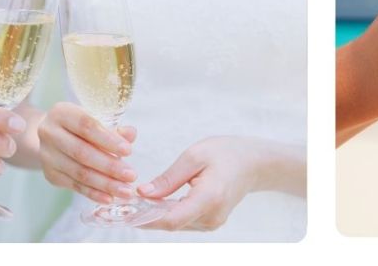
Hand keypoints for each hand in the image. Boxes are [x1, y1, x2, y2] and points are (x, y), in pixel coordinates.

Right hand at [36, 102, 137, 203]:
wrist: (56, 138)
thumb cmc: (83, 127)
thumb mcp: (98, 120)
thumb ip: (115, 128)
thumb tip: (130, 135)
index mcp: (62, 113)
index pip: (86, 126)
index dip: (108, 139)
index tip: (128, 151)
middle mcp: (49, 133)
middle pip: (82, 152)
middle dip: (109, 166)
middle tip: (131, 175)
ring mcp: (47, 155)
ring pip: (79, 172)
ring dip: (105, 184)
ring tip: (126, 190)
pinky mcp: (50, 174)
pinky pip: (75, 186)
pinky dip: (93, 193)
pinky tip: (109, 198)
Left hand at [137, 136, 300, 230]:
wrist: (255, 164)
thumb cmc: (227, 154)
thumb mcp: (195, 156)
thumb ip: (168, 178)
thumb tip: (143, 193)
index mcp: (210, 197)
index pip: (172, 219)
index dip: (145, 218)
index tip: (125, 210)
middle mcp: (211, 216)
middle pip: (169, 223)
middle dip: (144, 215)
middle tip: (121, 204)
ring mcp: (211, 222)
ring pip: (173, 224)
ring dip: (154, 215)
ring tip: (135, 201)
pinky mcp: (209, 223)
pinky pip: (181, 221)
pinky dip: (166, 214)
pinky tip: (154, 203)